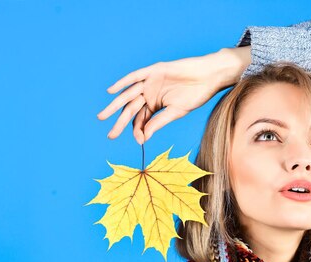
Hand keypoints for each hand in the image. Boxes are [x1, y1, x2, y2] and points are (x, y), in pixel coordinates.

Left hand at [97, 47, 250, 144]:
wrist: (208, 76)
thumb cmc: (195, 95)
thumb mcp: (175, 112)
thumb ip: (158, 123)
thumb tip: (144, 138)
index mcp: (154, 105)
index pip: (141, 120)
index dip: (138, 130)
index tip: (139, 141)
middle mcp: (149, 94)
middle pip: (130, 109)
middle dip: (120, 122)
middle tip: (110, 135)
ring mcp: (150, 82)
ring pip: (128, 95)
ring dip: (115, 105)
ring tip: (102, 117)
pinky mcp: (153, 71)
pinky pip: (134, 77)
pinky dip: (123, 83)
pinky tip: (111, 91)